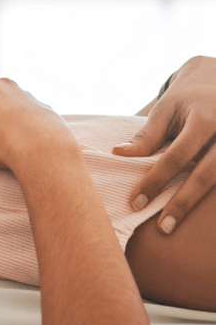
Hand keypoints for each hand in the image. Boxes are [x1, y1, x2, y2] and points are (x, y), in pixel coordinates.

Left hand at [113, 55, 215, 233]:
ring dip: (199, 203)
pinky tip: (200, 215)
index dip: (156, 181)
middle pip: (206, 174)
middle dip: (183, 203)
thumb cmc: (188, 97)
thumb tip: (118, 154)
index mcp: (205, 119)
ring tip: (177, 223)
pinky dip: (213, 196)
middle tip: (163, 227)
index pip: (177, 157)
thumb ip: (147, 135)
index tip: (137, 203)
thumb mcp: (166, 109)